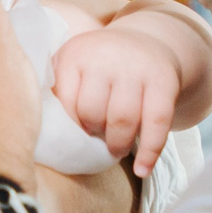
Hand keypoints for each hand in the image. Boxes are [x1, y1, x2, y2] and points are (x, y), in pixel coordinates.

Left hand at [52, 27, 184, 177]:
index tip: (75, 133)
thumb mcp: (75, 66)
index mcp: (76, 52)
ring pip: (122, 119)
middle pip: (92, 111)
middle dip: (94, 134)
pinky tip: (143, 170)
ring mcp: (137, 67)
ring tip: (116, 150)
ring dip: (118, 144)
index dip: (70, 125)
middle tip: (98, 140)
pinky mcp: (164, 81)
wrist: (147, 42)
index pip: (65, 101)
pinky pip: (157, 123)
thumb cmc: (102, 66)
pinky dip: (150, 152)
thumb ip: (58, 91)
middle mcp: (106, 55)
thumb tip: (47, 134)